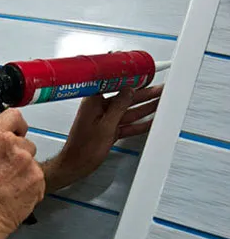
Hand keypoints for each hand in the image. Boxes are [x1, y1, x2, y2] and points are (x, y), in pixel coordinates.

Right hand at [0, 109, 44, 234]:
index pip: (13, 116)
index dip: (17, 126)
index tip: (18, 132)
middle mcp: (10, 145)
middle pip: (26, 143)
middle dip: (20, 155)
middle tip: (7, 172)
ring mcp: (27, 161)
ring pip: (32, 162)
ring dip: (25, 172)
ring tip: (9, 187)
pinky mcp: (38, 178)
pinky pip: (38, 179)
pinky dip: (31, 186)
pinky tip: (16, 194)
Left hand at [43, 85, 162, 191]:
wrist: (76, 166)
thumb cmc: (83, 150)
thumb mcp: (105, 127)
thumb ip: (119, 107)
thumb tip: (129, 91)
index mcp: (93, 102)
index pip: (114, 82)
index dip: (130, 77)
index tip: (144, 72)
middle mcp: (98, 108)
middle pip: (125, 97)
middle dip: (144, 93)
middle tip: (160, 88)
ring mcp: (104, 119)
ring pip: (128, 110)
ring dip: (145, 106)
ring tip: (161, 100)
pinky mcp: (108, 130)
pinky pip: (126, 123)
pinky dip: (139, 123)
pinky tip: (151, 120)